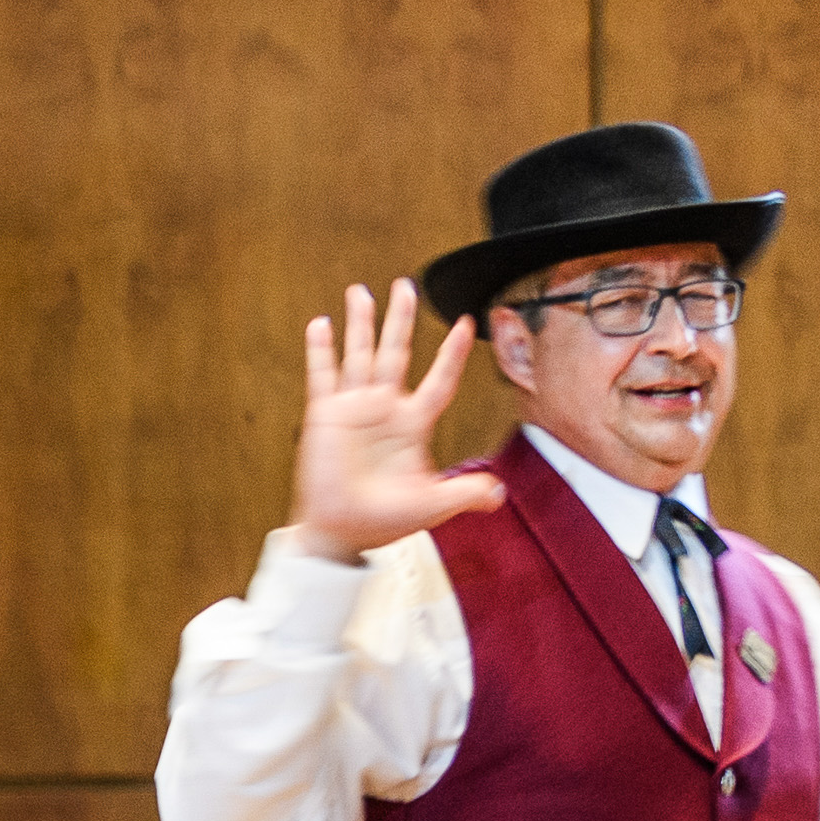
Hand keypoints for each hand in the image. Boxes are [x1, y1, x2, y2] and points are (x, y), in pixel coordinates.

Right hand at [290, 281, 504, 564]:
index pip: (440, 379)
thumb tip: (498, 493)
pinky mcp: (326, 415)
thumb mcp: (430, 506)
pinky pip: (324, 376)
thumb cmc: (382, 522)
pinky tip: (321, 325)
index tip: (465, 323)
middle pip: (397, 352)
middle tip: (407, 286)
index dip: (453, 353)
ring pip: (360, 354)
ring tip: (361, 292)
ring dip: (361, 323)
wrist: (339, 534)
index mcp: (412, 425)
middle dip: (402, 318)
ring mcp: (354, 409)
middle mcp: (384, 410)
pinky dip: (321, 350)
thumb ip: (464, 493)